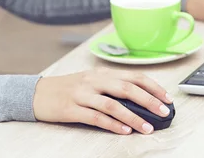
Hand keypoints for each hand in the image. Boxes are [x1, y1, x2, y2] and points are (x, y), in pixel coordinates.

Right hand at [33, 68, 172, 134]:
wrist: (37, 93)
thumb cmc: (68, 89)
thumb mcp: (91, 82)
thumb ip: (111, 88)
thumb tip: (139, 99)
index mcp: (101, 73)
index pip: (132, 76)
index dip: (151, 86)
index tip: (166, 97)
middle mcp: (94, 81)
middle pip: (126, 87)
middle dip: (148, 99)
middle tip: (163, 111)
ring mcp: (82, 94)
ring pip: (112, 103)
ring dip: (132, 116)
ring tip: (146, 127)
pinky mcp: (71, 109)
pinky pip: (94, 117)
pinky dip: (111, 124)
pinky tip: (123, 131)